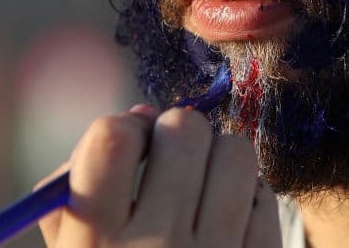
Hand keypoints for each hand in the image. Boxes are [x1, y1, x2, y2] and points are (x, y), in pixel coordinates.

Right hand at [37, 105, 281, 246]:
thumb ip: (83, 177)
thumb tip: (144, 113)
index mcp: (95, 242)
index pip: (111, 138)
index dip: (122, 126)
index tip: (127, 144)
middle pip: (182, 132)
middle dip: (175, 133)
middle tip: (170, 159)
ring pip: (236, 151)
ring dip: (218, 155)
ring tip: (204, 182)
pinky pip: (265, 194)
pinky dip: (246, 197)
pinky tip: (226, 221)